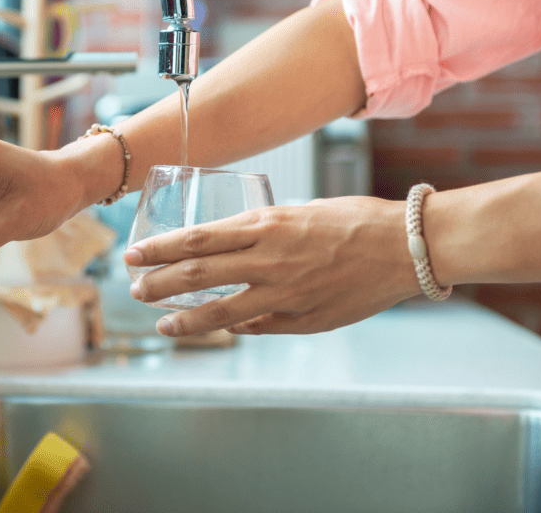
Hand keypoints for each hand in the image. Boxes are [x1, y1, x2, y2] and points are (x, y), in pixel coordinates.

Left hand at [124, 197, 422, 335]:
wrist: (407, 246)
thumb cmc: (356, 220)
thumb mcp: (300, 212)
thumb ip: (263, 234)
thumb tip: (231, 254)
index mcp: (267, 223)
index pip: (198, 237)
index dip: (160, 249)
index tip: (134, 255)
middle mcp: (270, 257)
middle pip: (199, 273)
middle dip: (159, 283)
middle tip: (134, 289)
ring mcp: (286, 292)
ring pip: (222, 310)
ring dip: (186, 318)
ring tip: (162, 323)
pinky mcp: (305, 320)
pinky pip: (260, 327)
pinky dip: (236, 327)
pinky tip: (219, 328)